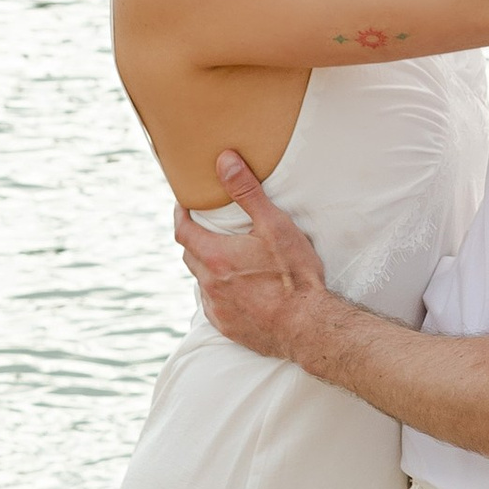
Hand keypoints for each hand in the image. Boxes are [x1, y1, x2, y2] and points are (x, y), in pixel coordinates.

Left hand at [174, 155, 334, 359]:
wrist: (308, 327)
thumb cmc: (294, 276)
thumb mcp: (274, 226)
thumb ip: (247, 192)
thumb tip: (224, 161)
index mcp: (215, 257)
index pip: (182, 231)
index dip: (180, 215)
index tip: (184, 205)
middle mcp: (209, 284)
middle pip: (190, 255)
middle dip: (195, 239)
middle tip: (208, 228)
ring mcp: (217, 309)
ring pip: (202, 282)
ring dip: (208, 268)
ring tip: (226, 258)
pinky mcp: (228, 328)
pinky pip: (213, 305)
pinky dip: (219, 292)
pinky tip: (237, 289)